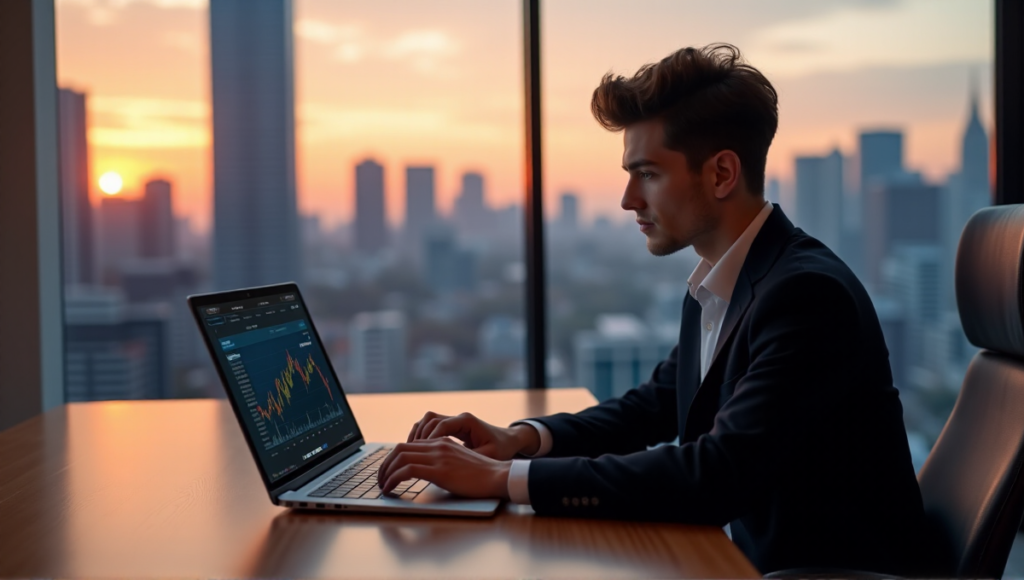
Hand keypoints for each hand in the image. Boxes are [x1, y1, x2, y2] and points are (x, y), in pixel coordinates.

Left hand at [377, 438, 510, 498]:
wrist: (499, 476)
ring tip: (382, 485)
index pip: (409, 444)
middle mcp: (438, 445)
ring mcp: (439, 456)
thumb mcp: (459, 463)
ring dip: (386, 472)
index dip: (393, 458)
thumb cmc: (483, 475)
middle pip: (400, 448)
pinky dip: (393, 479)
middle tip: (380, 479)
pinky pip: (407, 470)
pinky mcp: (440, 470)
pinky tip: (389, 489)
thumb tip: (426, 473)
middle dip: (385, 464)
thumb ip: (443, 462)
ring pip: (400, 457)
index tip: (388, 471)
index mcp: (442, 442)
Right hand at [407, 411, 539, 459]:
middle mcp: (458, 417)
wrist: (510, 441)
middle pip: (428, 420)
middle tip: (406, 455)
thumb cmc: (501, 449)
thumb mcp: (487, 456)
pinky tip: (416, 451)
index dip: (427, 440)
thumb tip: (449, 467)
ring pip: (427, 422)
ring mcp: (454, 421)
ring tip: (407, 453)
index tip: (419, 454)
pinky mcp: (452, 427)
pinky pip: (430, 427)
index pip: (439, 425)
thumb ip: (468, 459)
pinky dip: (421, 437)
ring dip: (416, 436)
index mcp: (466, 421)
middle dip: (416, 438)